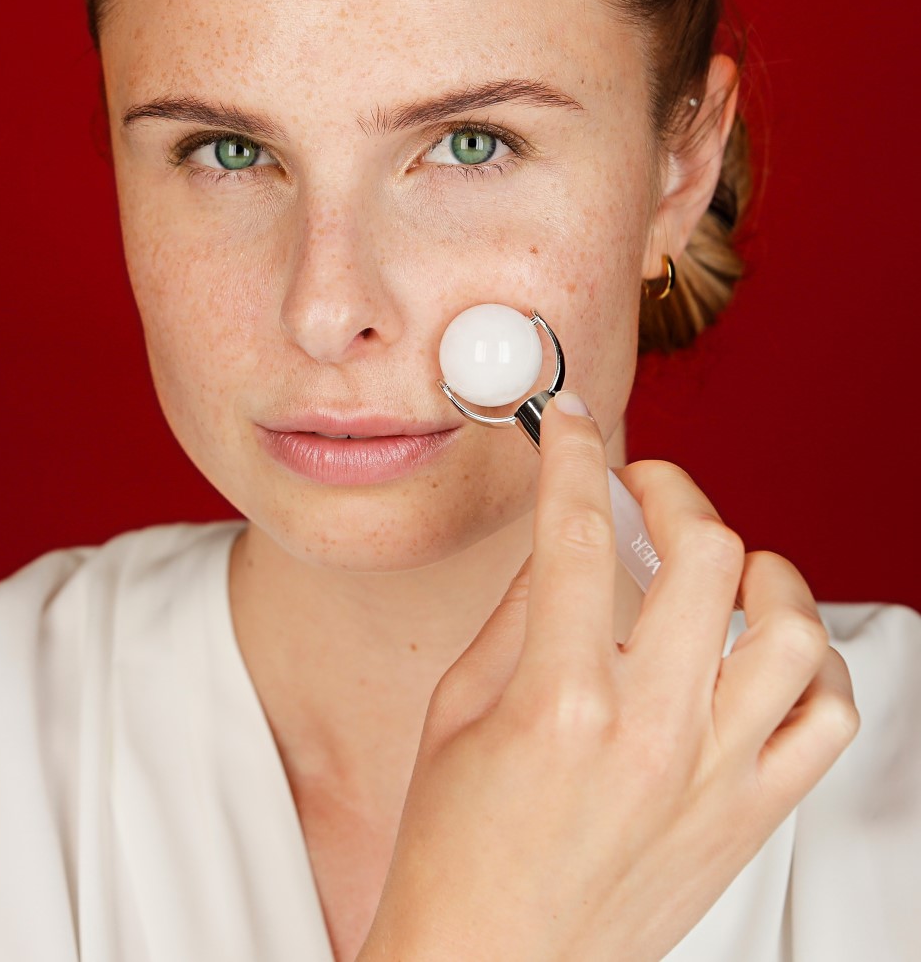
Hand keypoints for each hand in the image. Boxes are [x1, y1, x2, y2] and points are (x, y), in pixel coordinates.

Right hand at [358, 396, 858, 961]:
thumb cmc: (454, 853)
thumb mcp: (455, 710)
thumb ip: (516, 614)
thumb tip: (561, 543)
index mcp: (557, 701)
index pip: (578, 531)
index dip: (572, 455)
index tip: (570, 429)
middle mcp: (650, 733)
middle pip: (708, 554)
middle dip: (671, 489)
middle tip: (642, 488)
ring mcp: (712, 777)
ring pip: (791, 626)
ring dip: (757, 569)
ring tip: (720, 564)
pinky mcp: (748, 816)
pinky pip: (827, 717)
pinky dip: (807, 662)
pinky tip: (762, 648)